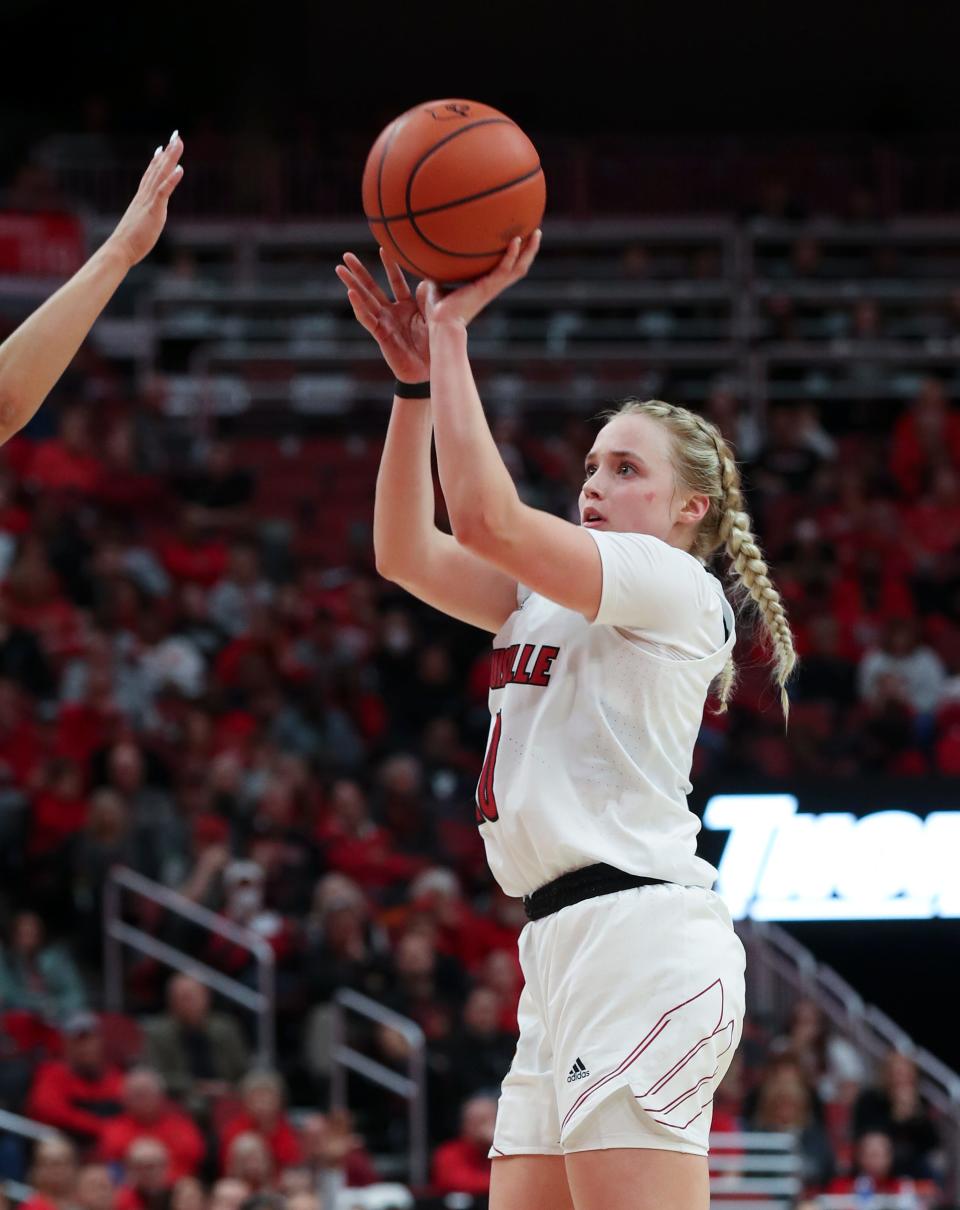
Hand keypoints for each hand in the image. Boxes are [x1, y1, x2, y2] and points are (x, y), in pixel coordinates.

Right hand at [107, 132, 184, 268]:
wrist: (120, 249)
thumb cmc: (129, 242)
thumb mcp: (140, 226)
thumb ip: (144, 219)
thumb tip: (145, 220)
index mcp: (142, 199)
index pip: (150, 176)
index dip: (157, 161)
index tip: (163, 148)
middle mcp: (145, 195)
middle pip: (157, 169)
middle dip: (168, 152)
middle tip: (176, 136)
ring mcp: (148, 200)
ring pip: (161, 174)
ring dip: (171, 158)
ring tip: (178, 143)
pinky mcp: (153, 209)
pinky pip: (164, 191)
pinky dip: (172, 178)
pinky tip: (180, 168)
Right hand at [336, 250, 429, 383]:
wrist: (431, 369)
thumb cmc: (435, 344)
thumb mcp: (435, 315)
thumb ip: (429, 297)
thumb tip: (425, 279)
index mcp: (407, 305)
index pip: (396, 281)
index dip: (389, 265)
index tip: (383, 248)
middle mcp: (392, 312)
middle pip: (372, 287)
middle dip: (359, 271)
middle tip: (346, 255)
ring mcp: (384, 322)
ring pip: (364, 299)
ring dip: (352, 283)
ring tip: (339, 269)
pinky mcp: (380, 334)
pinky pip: (367, 318)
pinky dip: (358, 306)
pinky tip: (350, 292)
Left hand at [422, 229, 540, 329]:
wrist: (441, 324)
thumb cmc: (437, 311)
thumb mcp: (435, 286)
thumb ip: (435, 272)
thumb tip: (424, 259)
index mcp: (485, 286)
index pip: (505, 270)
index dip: (514, 257)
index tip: (519, 241)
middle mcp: (493, 286)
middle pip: (519, 267)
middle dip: (529, 250)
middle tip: (536, 233)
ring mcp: (492, 287)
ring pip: (519, 268)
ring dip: (529, 251)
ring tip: (536, 233)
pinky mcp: (488, 287)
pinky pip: (504, 269)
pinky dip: (511, 255)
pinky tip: (516, 240)